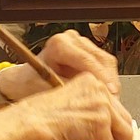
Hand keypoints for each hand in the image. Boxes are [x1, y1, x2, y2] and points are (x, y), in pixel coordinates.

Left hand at [0, 30, 120, 101]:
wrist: (24, 81)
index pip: (87, 60)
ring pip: (106, 61)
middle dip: (109, 81)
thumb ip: (72, 92)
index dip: (101, 78)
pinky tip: (108, 94)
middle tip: (115, 100)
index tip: (110, 92)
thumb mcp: (48, 90)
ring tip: (113, 99)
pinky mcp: (87, 50)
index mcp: (59, 44)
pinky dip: (108, 79)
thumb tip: (94, 99)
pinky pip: (104, 64)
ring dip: (111, 80)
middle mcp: (71, 39)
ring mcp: (80, 42)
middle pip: (101, 59)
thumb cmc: (31, 85)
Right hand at [19, 73, 133, 139]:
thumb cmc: (43, 119)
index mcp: (93, 82)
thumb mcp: (73, 110)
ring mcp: (102, 105)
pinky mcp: (100, 121)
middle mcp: (101, 89)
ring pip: (125, 135)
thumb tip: (113, 136)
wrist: (30, 123)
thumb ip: (93, 115)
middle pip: (125, 121)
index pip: (116, 108)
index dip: (117, 131)